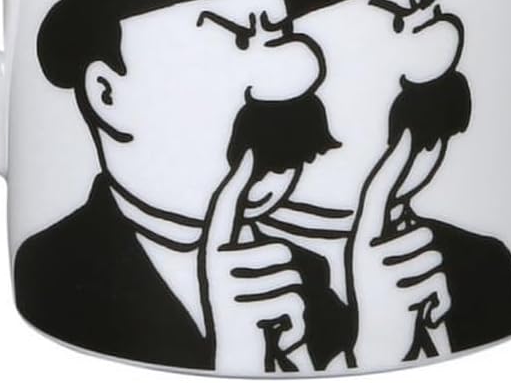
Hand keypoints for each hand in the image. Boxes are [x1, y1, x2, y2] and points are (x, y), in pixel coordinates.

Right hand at [202, 150, 305, 373]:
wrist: (236, 360)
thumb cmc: (248, 312)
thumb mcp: (243, 276)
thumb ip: (249, 247)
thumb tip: (263, 218)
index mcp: (215, 250)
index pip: (225, 205)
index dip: (239, 177)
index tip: (250, 149)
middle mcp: (215, 264)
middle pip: (281, 252)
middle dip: (290, 280)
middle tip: (268, 302)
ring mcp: (226, 287)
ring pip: (292, 279)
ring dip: (293, 303)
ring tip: (270, 316)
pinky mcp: (242, 311)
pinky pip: (293, 303)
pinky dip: (295, 322)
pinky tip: (275, 331)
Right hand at [349, 131, 450, 366]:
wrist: (374, 340)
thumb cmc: (383, 292)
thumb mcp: (379, 258)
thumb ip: (392, 232)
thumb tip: (412, 213)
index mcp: (362, 234)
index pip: (378, 189)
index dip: (395, 161)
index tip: (408, 132)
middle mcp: (366, 248)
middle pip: (424, 234)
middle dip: (426, 256)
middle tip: (405, 278)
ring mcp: (381, 271)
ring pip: (436, 258)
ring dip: (433, 278)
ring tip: (410, 292)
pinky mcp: (398, 294)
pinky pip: (440, 283)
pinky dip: (438, 298)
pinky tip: (416, 307)